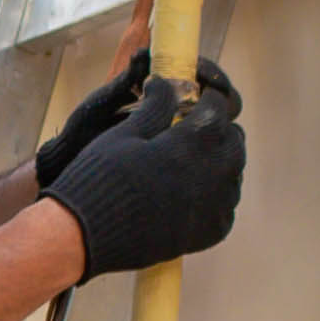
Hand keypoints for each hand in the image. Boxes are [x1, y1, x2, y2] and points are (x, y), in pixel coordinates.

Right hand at [39, 69, 246, 281]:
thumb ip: (155, 106)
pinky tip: (196, 189)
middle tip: (197, 125)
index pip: (220, 108)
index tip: (198, 94)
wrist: (85, 236)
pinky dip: (218, 194)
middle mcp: (212, 174)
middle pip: (234, 141)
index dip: (209, 96)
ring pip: (234, 174)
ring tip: (196, 157)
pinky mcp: (206, 235)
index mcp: (192, 142)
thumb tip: (167, 84)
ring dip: (221, 160)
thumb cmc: (100, 178)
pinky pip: (226, 208)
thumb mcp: (124, 132)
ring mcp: (212, 207)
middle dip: (219, 127)